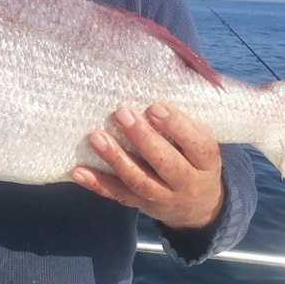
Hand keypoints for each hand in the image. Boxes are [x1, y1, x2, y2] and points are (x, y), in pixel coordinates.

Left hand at [71, 103, 223, 228]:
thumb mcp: (201, 141)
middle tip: (121, 114)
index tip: (155, 107)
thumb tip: (167, 76)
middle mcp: (187, 183)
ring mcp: (163, 198)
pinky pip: (117, 195)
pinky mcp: (140, 205)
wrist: (198, 207)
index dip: (177, 126)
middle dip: (142, 138)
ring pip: (138, 181)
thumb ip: (185, 120)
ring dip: (115, 158)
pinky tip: (78, 171)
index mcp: (206, 163)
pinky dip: (97, 184)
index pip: (198, 145)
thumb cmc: (195, 159)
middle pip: (165, 163)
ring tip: (96, 137)